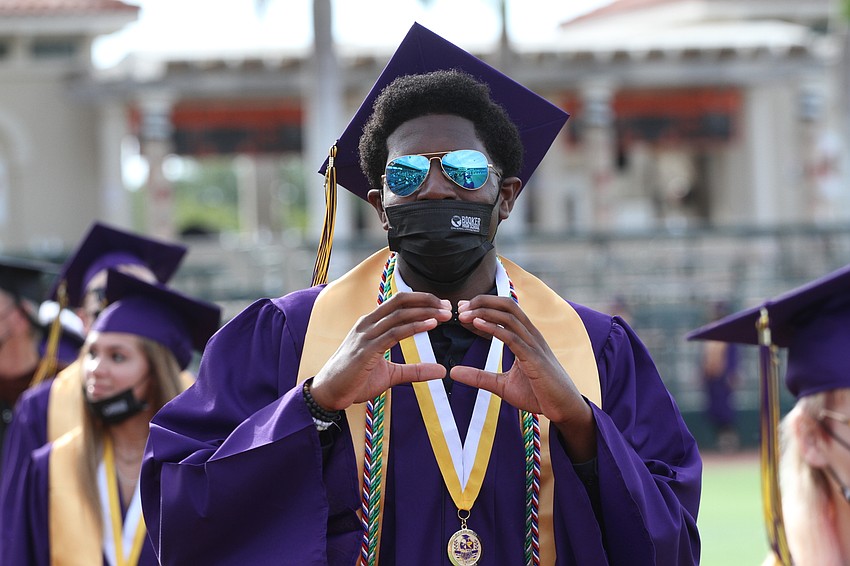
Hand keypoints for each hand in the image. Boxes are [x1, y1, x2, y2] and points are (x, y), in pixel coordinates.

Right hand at [310, 292, 452, 410]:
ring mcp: (366, 335)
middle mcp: (368, 324)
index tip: (442, 306)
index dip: (421, 301)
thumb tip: (441, 371)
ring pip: (399, 314)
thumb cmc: (355, 381)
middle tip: (448, 307)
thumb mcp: (391, 374)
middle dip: (426, 301)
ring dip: (425, 312)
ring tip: (444, 315)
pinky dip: (414, 327)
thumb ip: (415, 370)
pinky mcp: (366, 349)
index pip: (398, 302)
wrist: (329, 394)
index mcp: (371, 324)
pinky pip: (394, 333)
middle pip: (400, 301)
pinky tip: (430, 325)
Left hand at [450, 295, 595, 460]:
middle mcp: (531, 336)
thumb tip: (453, 371)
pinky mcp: (535, 358)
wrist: (563, 409)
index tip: (462, 310)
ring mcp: (534, 345)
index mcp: (526, 337)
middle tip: (460, 307)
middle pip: (507, 305)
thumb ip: (479, 377)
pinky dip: (494, 328)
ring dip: (484, 312)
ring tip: (464, 314)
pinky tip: (477, 324)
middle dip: (483, 301)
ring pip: (509, 317)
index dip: (483, 306)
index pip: (504, 311)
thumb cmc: (538, 395)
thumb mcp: (502, 386)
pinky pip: (513, 337)